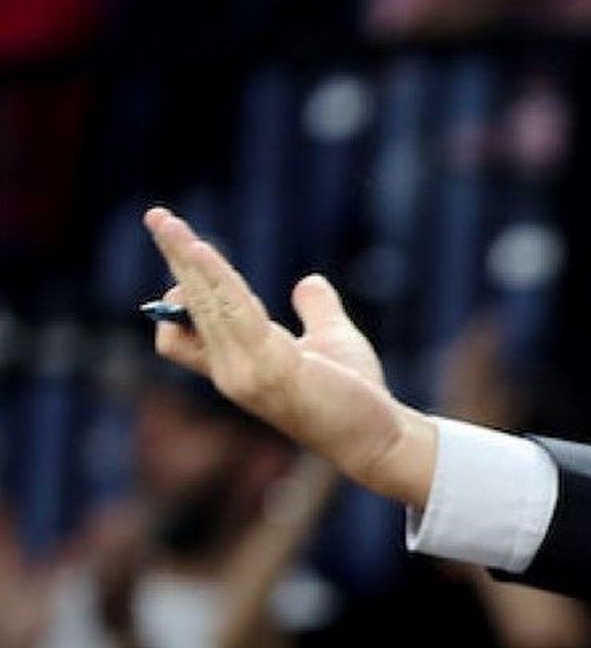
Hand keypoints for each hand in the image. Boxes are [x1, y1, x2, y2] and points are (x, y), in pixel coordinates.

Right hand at [143, 207, 437, 507]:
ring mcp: (244, 371)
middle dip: (174, 259)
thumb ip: (316, 310)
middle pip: (187, 306)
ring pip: (204, 303)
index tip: (188, 250)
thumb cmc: (355, 393)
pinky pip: (233, 313)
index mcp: (237, 364)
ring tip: (170, 223)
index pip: (183, 330)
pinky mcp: (268, 368)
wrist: (377, 433)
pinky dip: (215, 280)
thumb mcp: (332, 339)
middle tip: (157, 214)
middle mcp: (231, 370)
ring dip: (187, 260)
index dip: (178, 292)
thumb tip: (308, 281)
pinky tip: (204, 252)